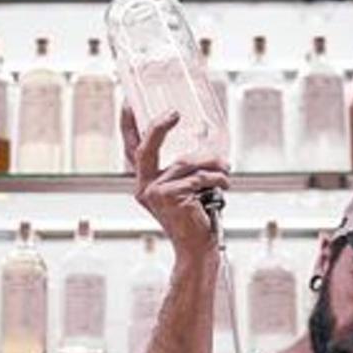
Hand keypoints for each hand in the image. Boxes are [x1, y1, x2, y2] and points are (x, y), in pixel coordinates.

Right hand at [121, 105, 229, 260]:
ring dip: (211, 164)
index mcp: (145, 183)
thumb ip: (184, 170)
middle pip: (147, 148)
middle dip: (159, 127)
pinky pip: (199, 177)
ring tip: (225, 171)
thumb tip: (202, 143)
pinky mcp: (171, 197)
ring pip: (186, 163)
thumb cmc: (193, 221)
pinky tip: (224, 186)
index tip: (128, 103)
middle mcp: (144, 187)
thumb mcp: (186, 191)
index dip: (127, 126)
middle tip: (174, 113)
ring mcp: (155, 192)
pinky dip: (217, 179)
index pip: (132, 150)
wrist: (196, 249)